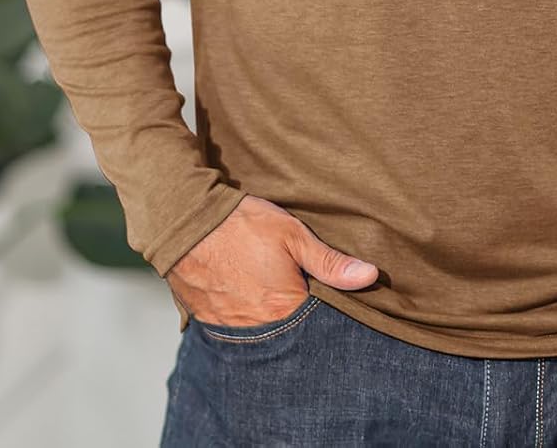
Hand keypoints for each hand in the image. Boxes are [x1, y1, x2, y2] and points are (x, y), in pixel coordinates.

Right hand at [166, 194, 377, 326]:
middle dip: (297, 319)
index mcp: (284, 309)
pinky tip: (246, 296)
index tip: (327, 297)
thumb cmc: (242, 225)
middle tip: (293, 290)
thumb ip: (330, 261)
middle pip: (289, 333)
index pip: (318, 324)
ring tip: (268, 293)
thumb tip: (371, 276)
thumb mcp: (292, 234)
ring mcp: (230, 329)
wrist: (186, 222)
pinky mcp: (209, 322)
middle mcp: (258, 329)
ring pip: (261, 333)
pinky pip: (234, 329)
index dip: (325, 311)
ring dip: (268, 318)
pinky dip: (243, 316)